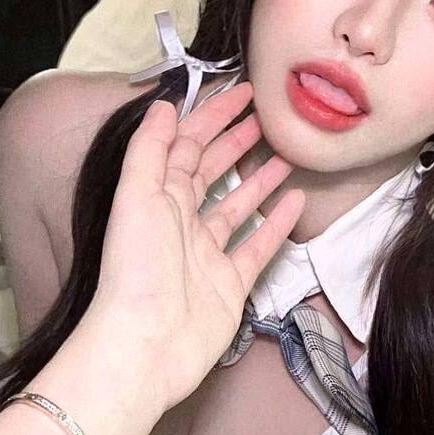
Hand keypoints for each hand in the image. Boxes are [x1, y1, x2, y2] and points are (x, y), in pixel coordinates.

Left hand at [81, 86, 304, 414]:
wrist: (146, 344)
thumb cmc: (136, 268)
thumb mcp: (136, 196)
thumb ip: (150, 149)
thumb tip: (165, 106)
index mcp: (156, 197)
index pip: (187, 145)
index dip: (212, 116)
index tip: (243, 91)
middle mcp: (181, 221)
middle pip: (212, 170)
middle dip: (237, 140)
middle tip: (269, 115)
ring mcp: (208, 253)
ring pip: (238, 205)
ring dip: (260, 178)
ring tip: (289, 154)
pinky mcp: (231, 282)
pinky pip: (258, 245)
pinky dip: (277, 223)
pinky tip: (297, 201)